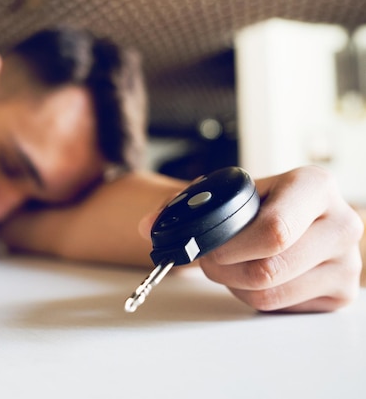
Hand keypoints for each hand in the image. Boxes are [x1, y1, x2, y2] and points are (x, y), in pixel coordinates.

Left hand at [139, 166, 363, 312]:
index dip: (230, 246)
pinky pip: (279, 307)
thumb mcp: (225, 191)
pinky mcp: (340, 294)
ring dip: (234, 284)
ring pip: (270, 293)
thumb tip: (148, 227)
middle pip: (269, 267)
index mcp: (315, 186)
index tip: (208, 247)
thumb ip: (183, 205)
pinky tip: (252, 275)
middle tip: (209, 259)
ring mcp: (347, 263)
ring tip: (229, 264)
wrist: (288, 212)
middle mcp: (342, 223)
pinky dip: (252, 296)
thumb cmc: (255, 202)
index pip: (275, 229)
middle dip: (224, 268)